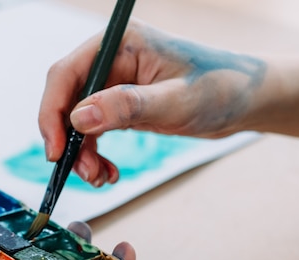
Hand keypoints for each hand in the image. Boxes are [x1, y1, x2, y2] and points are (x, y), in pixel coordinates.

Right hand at [39, 20, 267, 186]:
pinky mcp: (124, 103)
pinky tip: (108, 171)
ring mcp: (117, 82)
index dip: (52, 112)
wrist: (246, 101)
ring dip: (81, 152)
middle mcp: (113, 60)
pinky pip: (95, 129)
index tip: (56, 150)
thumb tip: (78, 118)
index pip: (67, 74)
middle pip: (67, 98)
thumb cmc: (221, 89)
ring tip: (100, 177)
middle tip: (81, 172)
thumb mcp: (175, 101)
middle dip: (68, 138)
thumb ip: (127, 106)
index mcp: (121, 44)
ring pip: (78, 119)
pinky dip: (95, 153)